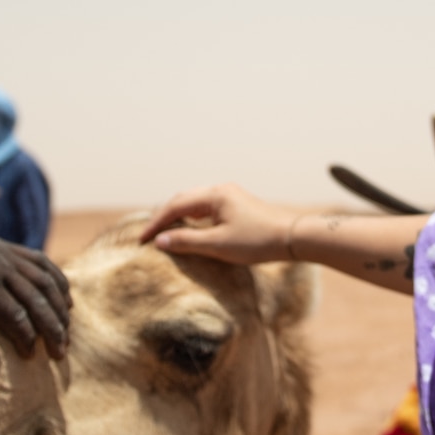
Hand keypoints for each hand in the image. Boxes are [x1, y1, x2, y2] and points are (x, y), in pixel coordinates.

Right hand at [0, 237, 70, 357]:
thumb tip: (2, 303)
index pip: (41, 262)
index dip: (59, 286)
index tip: (68, 308)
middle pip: (45, 283)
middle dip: (60, 313)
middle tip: (66, 340)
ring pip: (35, 302)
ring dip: (50, 329)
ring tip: (57, 353)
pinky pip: (14, 316)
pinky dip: (25, 336)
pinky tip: (28, 353)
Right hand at [138, 183, 295, 264]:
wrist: (293, 237)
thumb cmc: (257, 241)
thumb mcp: (218, 245)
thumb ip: (187, 242)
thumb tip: (160, 240)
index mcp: (214, 195)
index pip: (175, 207)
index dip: (156, 224)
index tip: (141, 240)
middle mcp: (220, 190)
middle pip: (183, 199)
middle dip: (164, 216)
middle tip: (149, 235)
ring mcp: (230, 195)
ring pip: (195, 202)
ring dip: (178, 216)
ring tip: (165, 232)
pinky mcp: (238, 204)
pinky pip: (207, 207)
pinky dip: (193, 217)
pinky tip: (191, 229)